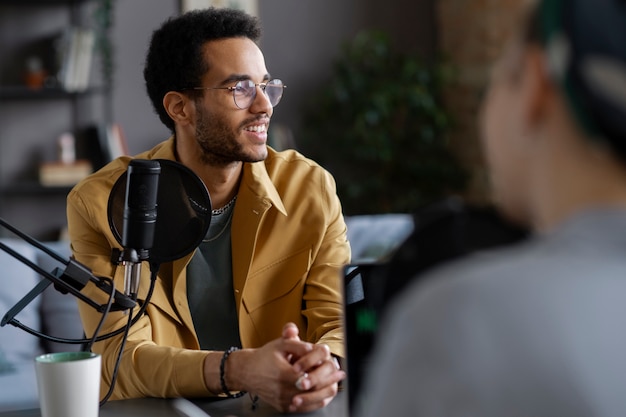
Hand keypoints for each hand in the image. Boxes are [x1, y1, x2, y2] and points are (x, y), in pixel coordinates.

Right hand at [227, 323, 344, 412]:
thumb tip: (312, 348)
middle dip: (328, 384)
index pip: (309, 378)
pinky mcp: (282, 406)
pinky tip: (322, 396)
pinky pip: (301, 408)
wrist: (247, 372)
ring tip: (334, 385)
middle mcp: (282, 390)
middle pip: (311, 392)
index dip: (324, 374)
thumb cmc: (264, 357)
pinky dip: (314, 403)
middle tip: (339, 376)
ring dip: (324, 394)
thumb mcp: (280, 345)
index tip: (336, 368)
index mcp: (283, 374)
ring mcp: (282, 400)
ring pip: (308, 402)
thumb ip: (297, 344)